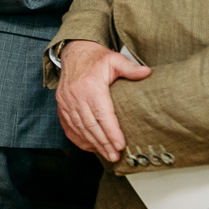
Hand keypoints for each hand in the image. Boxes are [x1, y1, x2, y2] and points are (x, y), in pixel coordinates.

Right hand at [54, 40, 141, 159]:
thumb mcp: (114, 59)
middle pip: (91, 125)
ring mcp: (66, 102)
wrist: (74, 53)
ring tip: (106, 154)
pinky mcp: (61, 106)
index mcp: (90, 86)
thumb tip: (147, 72)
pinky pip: (69, 127)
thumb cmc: (96, 59)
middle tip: (115, 156)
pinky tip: (91, 147)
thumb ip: (130, 68)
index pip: (102, 113)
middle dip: (104, 143)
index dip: (111, 131)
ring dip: (94, 144)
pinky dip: (79, 139)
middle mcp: (76, 95)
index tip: (120, 144)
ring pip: (80, 128)